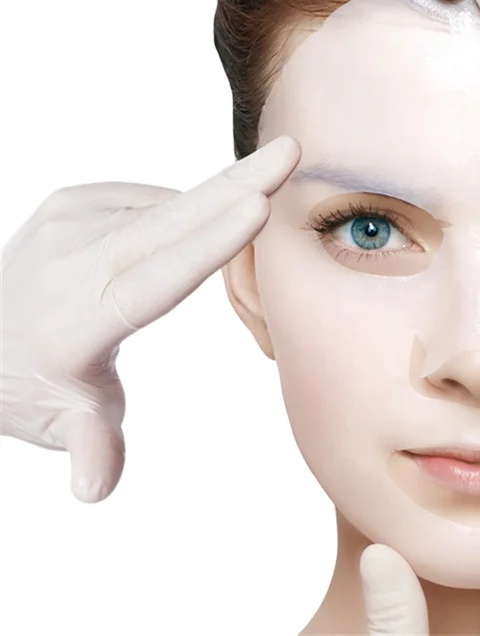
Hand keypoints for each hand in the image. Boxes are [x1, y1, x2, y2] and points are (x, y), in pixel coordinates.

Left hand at [0, 136, 300, 501]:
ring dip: (217, 206)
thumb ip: (89, 447)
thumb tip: (92, 491)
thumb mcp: (59, 420)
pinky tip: (178, 233)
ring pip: (169, 209)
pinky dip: (179, 215)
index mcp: (81, 315)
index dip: (211, 243)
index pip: (158, 278)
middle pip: (174, 220)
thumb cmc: (27, 380)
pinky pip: (147, 202)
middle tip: (290, 150)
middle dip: (240, 184)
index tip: (256, 206)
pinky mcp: (74, 200)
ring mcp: (72, 219)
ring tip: (248, 202)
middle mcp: (74, 256)